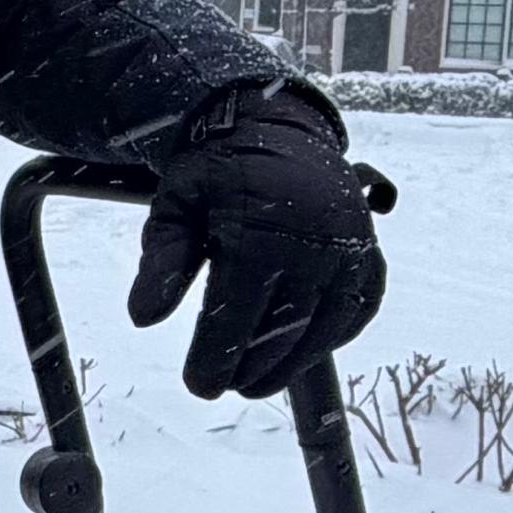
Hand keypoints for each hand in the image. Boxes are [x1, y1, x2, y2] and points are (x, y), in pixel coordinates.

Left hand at [126, 82, 384, 398]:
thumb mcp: (175, 205)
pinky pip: (358, 310)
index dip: (217, 359)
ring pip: (324, 330)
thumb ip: (162, 261)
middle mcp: (313, 243)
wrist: (275, 126)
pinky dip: (332, 337)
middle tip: (226, 384)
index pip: (237, 316)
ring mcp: (349, 249)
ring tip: (257, 380)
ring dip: (291, 364)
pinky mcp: (369, 253)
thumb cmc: (217, 172)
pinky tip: (302, 351)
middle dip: (252, 369)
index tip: (200, 386)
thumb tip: (143, 318)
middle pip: (283, 331)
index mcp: (259, 231)